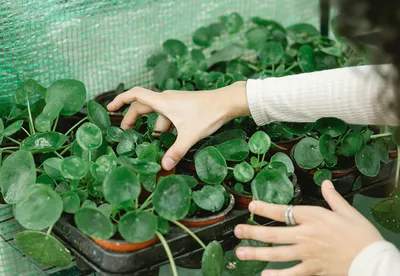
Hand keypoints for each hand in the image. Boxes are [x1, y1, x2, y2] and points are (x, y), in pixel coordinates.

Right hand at [107, 81, 249, 169]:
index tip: (109, 108)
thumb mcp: (190, 135)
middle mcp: (166, 100)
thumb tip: (163, 166)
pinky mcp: (183, 107)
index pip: (135, 95)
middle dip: (132, 119)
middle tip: (126, 133)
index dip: (120, 100)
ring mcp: (175, 103)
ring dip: (153, 128)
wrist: (227, 102)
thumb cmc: (207, 114)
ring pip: (158, 115)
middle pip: (142, 107)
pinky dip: (165, 127)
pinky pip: (168, 116)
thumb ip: (176, 151)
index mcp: (163, 102)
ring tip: (151, 145)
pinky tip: (169, 140)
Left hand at [234, 181, 383, 275]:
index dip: (265, 208)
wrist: (374, 261)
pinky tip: (264, 275)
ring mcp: (308, 254)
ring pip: (277, 254)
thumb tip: (326, 183)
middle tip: (237, 231)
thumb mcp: (348, 212)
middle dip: (253, 232)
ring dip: (257, 253)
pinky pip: (292, 274)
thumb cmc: (362, 235)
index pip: (284, 211)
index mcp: (314, 218)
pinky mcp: (313, 270)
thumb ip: (333, 198)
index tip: (251, 206)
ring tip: (241, 253)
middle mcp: (306, 235)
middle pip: (274, 234)